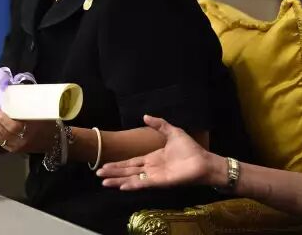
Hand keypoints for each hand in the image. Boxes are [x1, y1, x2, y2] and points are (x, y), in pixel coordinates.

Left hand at [0, 109, 55, 153]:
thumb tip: (9, 90)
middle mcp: (21, 141)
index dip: (1, 117)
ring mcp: (16, 147)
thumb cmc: (47, 123)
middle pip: (1, 133)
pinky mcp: (12, 150)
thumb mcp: (39, 113)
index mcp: (30, 131)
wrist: (54, 140)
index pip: (13, 126)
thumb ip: (25, 104)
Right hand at [97, 115, 213, 189]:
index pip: (131, 162)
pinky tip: (121, 186)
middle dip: (113, 173)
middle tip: (98, 174)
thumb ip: (159, 124)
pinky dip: (132, 184)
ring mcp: (154, 176)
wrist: (204, 161)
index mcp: (152, 158)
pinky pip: (143, 183)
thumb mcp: (172, 132)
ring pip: (132, 178)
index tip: (105, 165)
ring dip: (117, 180)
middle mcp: (151, 168)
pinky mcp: (160, 182)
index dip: (118, 164)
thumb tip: (145, 115)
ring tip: (104, 182)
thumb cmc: (190, 148)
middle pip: (128, 171)